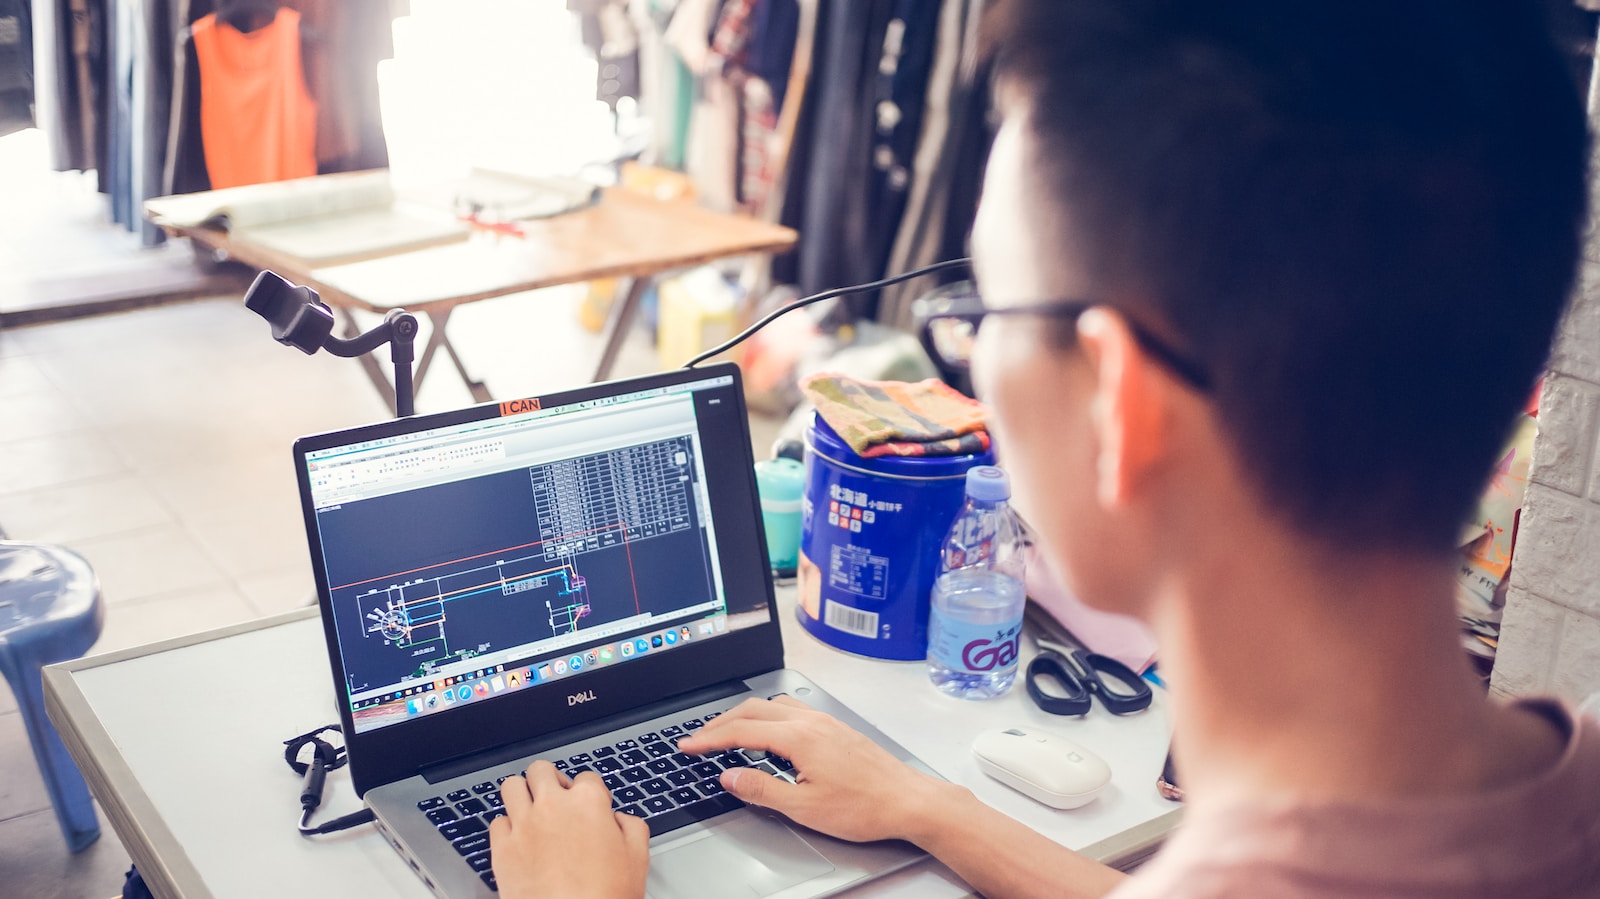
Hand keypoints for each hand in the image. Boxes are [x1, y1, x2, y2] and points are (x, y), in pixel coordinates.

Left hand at [489, 761, 649, 898]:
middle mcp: (552, 806)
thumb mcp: (637, 859)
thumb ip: (631, 827)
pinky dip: (506, 827)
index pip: (586, 777)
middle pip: (541, 770)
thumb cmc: (604, 897)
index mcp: (588, 803)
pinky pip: (496, 822)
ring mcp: (523, 825)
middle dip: (550, 781)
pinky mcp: (502, 848)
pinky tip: (519, 838)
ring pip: (512, 786)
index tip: (590, 806)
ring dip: (522, 794)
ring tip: (532, 810)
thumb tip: (620, 819)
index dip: (590, 792)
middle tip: (557, 799)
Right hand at [675, 696, 947, 843]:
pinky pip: (792, 711)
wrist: (908, 800)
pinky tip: (768, 734)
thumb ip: (762, 790)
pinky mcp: (835, 728)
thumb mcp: (804, 807)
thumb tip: (730, 777)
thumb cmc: (864, 806)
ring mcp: (825, 722)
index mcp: (799, 737)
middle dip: (721, 722)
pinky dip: (767, 717)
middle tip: (699, 738)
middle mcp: (812, 722)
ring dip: (745, 715)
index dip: (709, 738)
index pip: (741, 731)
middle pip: (753, 710)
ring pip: (773, 706)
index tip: (688, 745)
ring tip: (728, 733)